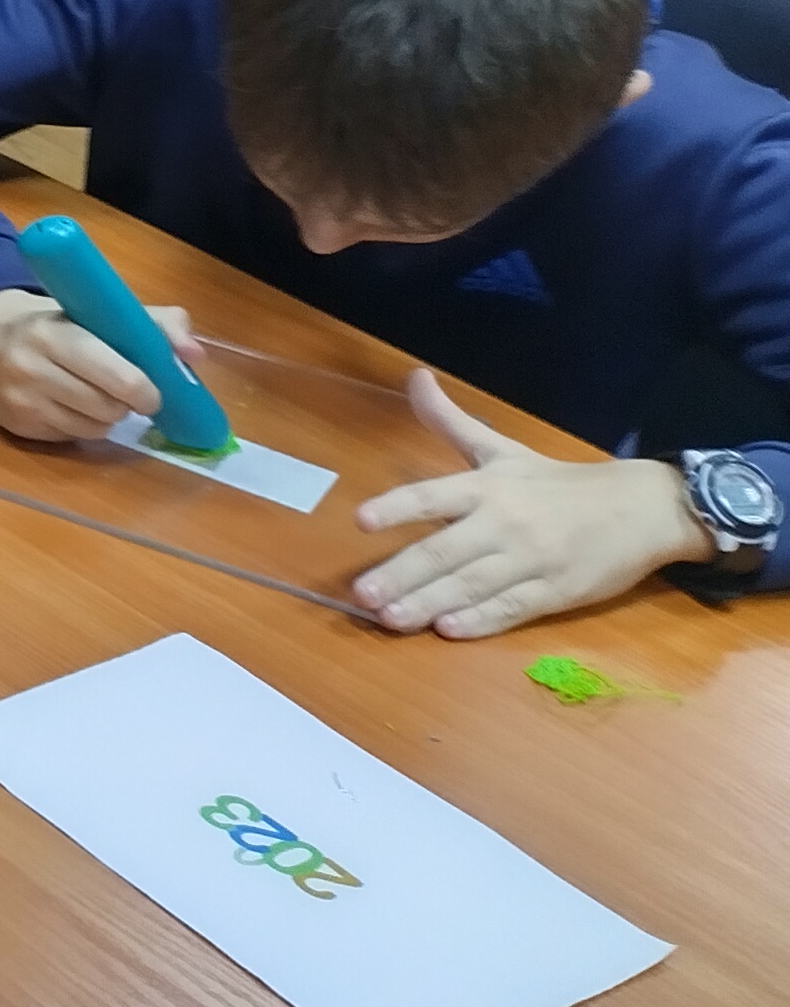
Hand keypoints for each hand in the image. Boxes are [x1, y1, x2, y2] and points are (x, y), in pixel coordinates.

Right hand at [0, 288, 200, 442]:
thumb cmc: (49, 319)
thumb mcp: (93, 309)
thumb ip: (152, 323)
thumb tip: (194, 355)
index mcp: (53, 333)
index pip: (113, 374)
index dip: (144, 389)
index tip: (154, 391)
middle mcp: (30, 368)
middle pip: (107, 407)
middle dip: (127, 404)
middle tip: (128, 393)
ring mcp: (20, 401)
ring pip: (94, 428)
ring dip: (107, 417)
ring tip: (97, 396)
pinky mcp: (15, 426)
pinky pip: (71, 437)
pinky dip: (82, 425)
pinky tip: (71, 405)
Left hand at [349, 369, 711, 638]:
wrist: (643, 508)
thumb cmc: (560, 482)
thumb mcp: (503, 449)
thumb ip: (451, 420)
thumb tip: (415, 376)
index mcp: (488, 486)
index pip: (434, 495)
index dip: (398, 506)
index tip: (362, 520)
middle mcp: (505, 522)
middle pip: (446, 551)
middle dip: (402, 574)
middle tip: (362, 594)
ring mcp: (532, 560)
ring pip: (472, 586)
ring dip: (429, 604)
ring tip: (391, 619)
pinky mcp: (557, 592)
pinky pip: (512, 609)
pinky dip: (480, 621)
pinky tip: (448, 630)